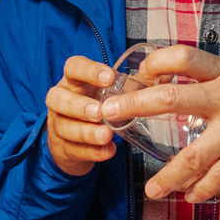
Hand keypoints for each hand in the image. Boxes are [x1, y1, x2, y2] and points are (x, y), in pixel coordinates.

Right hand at [44, 54, 123, 176]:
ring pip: (63, 127)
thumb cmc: (97, 107)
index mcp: (73, 81)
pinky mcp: (62, 148)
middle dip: (79, 105)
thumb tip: (163, 74)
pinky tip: (108, 151)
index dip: (89, 71)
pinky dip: (92, 152)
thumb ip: (132, 84)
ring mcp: (57, 124)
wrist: (75, 141)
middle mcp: (60, 100)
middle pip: (56, 97)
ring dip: (86, 132)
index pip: (73, 67)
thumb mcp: (110, 93)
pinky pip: (73, 150)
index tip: (110, 78)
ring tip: (107, 135)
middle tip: (100, 112)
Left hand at [105, 48, 219, 202]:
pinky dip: (205, 189)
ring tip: (152, 190)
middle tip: (106, 115)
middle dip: (134, 107)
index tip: (138, 73)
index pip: (180, 57)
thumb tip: (206, 83)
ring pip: (192, 154)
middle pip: (169, 97)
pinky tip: (194, 197)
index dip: (155, 63)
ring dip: (168, 175)